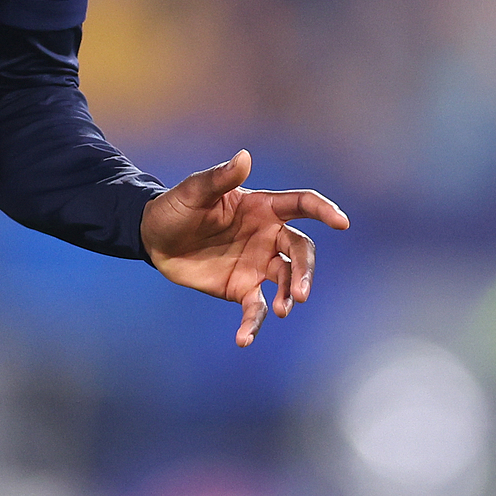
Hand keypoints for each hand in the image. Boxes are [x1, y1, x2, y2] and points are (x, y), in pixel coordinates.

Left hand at [140, 150, 349, 346]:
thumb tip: (245, 156)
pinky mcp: (242, 288)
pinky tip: (243, 338)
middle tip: (301, 292)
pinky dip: (253, 324)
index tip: (341, 222)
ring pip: (286, 279)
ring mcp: (258, 263)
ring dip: (289, 295)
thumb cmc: (176, 207)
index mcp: (262, 207)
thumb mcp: (195, 192)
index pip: (301, 205)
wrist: (154, 239)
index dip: (323, 210)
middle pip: (300, 250)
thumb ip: (220, 178)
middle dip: (306, 270)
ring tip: (282, 309)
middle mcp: (267, 236)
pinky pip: (256, 308)